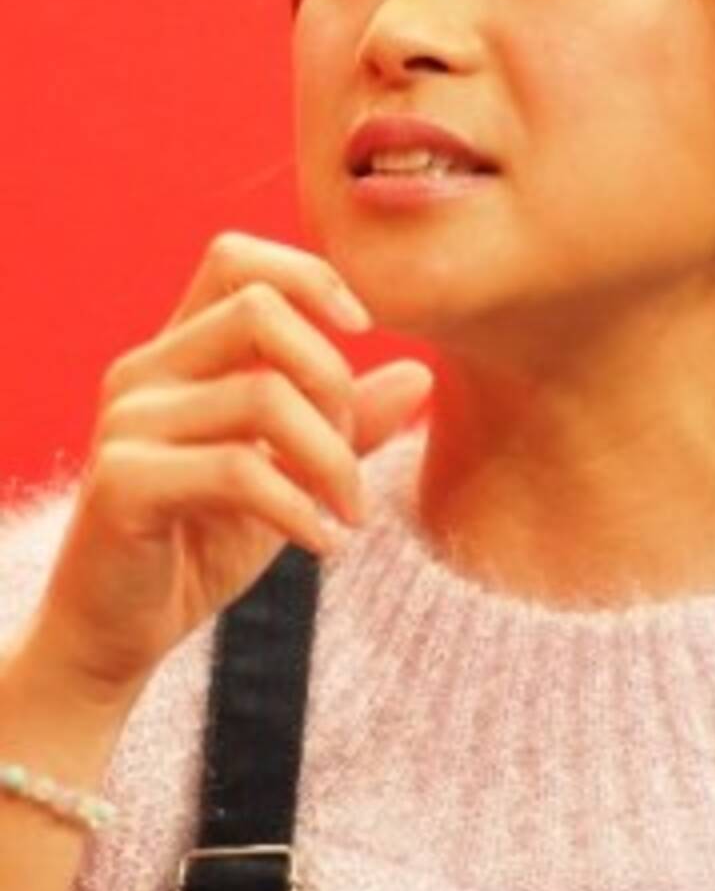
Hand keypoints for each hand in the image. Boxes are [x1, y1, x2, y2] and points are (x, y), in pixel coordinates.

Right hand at [24, 232, 430, 710]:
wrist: (118, 632)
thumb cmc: (202, 543)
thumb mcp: (291, 475)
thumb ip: (346, 424)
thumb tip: (420, 373)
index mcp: (177, 353)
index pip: (235, 258)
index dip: (309, 275)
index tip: (364, 330)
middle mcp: (144, 372)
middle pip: (258, 310)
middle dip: (332, 377)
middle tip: (351, 455)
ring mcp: (128, 423)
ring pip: (263, 395)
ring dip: (332, 459)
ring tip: (346, 512)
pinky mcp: (123, 483)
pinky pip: (239, 470)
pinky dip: (300, 508)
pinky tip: (324, 545)